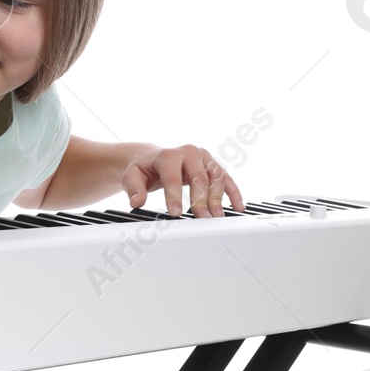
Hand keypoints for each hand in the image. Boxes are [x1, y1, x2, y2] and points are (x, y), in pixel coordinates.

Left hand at [120, 144, 242, 217]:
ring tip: (217, 216)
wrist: (152, 158)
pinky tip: (237, 207)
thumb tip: (136, 202)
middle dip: (200, 199)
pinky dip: (234, 192)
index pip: (173, 176)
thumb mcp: (132, 176)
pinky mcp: (213, 165)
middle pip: (199, 176)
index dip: (174, 196)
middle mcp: (189, 153)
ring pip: (216, 177)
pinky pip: (227, 178)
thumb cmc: (143, 168)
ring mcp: (204, 158)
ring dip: (218, 198)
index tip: (175, 213)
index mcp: (168, 155)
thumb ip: (134, 188)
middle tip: (201, 217)